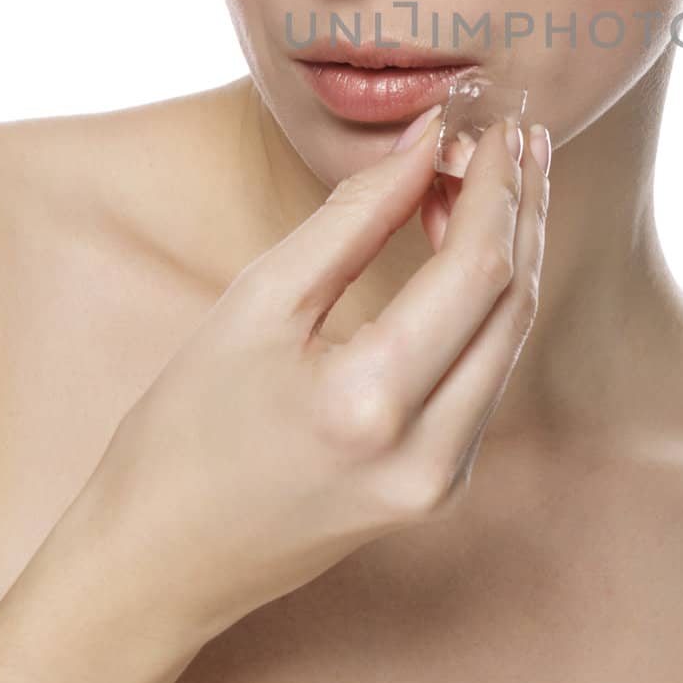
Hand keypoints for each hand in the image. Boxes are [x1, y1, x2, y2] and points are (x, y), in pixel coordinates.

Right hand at [82, 108, 548, 645]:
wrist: (161, 559)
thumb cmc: (187, 427)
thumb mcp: (257, 302)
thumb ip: (353, 218)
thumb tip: (428, 144)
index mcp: (371, 402)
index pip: (478, 269)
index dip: (497, 187)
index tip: (497, 123)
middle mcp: (428, 453)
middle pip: (513, 302)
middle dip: (521, 209)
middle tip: (516, 135)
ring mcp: (443, 481)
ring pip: (510, 337)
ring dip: (513, 251)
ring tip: (498, 176)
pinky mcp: (440, 488)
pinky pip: (488, 374)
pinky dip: (488, 303)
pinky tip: (470, 248)